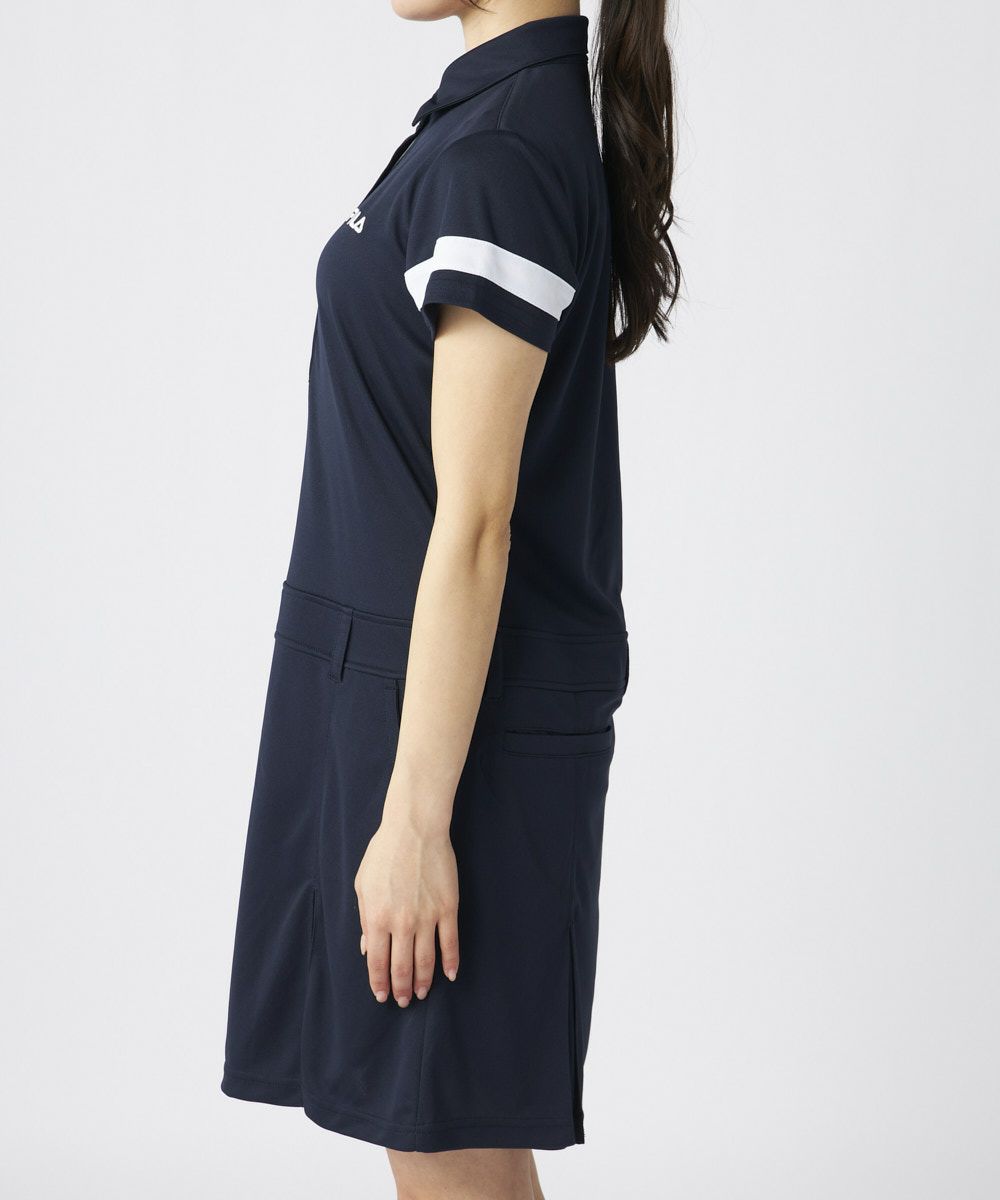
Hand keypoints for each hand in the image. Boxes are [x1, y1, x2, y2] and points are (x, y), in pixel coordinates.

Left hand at [354, 805, 459, 1006]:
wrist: (414, 829)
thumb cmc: (384, 853)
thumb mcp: (363, 885)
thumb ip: (366, 919)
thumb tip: (367, 948)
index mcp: (377, 917)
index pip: (377, 961)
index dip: (379, 983)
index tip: (381, 996)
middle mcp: (402, 922)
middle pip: (402, 966)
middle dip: (401, 988)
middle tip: (403, 1001)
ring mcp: (427, 916)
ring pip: (426, 960)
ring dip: (423, 981)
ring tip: (421, 993)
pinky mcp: (448, 908)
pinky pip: (450, 942)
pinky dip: (451, 962)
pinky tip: (450, 975)